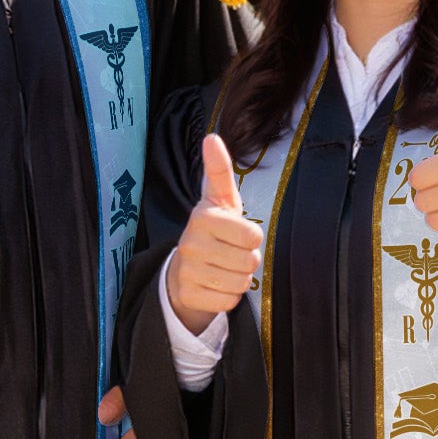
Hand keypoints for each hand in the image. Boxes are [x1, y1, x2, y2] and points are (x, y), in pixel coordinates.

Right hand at [166, 133, 263, 334]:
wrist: (184, 268)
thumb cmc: (213, 229)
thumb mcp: (219, 199)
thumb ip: (219, 170)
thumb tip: (212, 137)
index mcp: (203, 217)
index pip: (253, 236)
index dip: (251, 237)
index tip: (236, 233)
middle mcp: (191, 243)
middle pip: (250, 261)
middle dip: (247, 260)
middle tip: (231, 253)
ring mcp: (188, 271)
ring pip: (241, 283)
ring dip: (239, 278)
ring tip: (224, 267)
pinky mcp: (189, 295)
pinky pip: (229, 301)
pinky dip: (228, 296)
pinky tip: (215, 284)